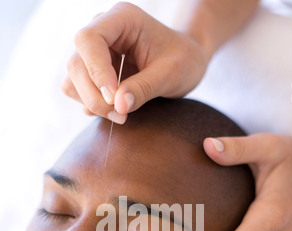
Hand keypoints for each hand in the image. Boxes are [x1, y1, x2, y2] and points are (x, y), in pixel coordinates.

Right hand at [61, 2, 208, 121]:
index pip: (89, 39)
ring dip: (91, 103)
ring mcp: (94, 52)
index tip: (114, 98)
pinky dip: (91, 105)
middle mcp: (102, 31)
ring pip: (72, 80)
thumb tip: (118, 106)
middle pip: (76, 63)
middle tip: (121, 116)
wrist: (185, 62)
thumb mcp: (171, 74)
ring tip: (121, 114)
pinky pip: (77, 91)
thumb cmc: (183, 61)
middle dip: (94, 96)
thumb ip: (145, 88)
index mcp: (122, 19)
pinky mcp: (93, 72)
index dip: (96, 72)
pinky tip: (116, 109)